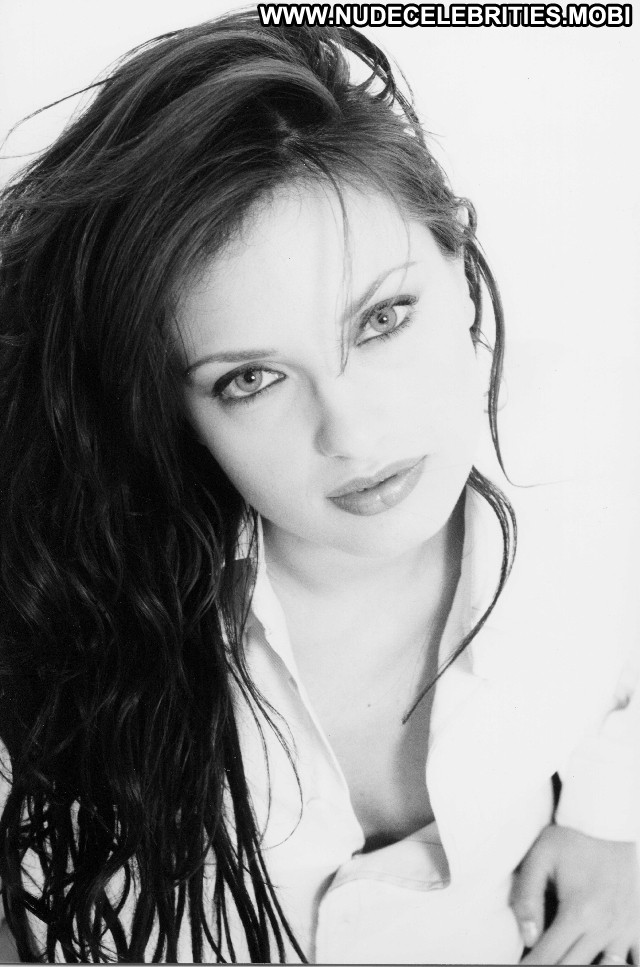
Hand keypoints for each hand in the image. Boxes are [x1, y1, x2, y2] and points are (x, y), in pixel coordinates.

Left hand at [510, 824, 639, 964]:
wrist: (611, 823)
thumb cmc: (572, 839)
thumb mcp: (540, 857)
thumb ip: (528, 896)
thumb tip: (527, 938)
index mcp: (578, 912)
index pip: (548, 955)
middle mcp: (604, 927)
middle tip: (536, 966)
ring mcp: (626, 930)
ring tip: (566, 960)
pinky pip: (636, 961)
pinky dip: (618, 966)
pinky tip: (601, 961)